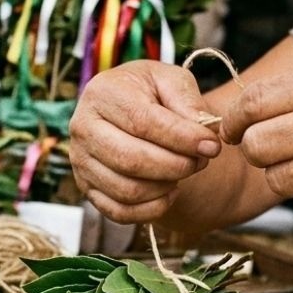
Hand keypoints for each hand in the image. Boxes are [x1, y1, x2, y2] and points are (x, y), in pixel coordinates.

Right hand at [69, 61, 220, 223]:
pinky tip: (170, 192)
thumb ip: (188, 101)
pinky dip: (152, 209)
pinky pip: (120, 211)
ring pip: (127, 190)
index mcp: (102, 93)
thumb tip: (204, 131)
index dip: (181, 138)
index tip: (212, 146)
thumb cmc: (151, 94)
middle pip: (131, 159)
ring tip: (186, 170)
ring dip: (166, 186)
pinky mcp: (87, 188)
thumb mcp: (172, 81)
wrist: (126, 110)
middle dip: (176, 165)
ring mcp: (80, 161)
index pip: (142, 121)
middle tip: (202, 160)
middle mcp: (83, 127)